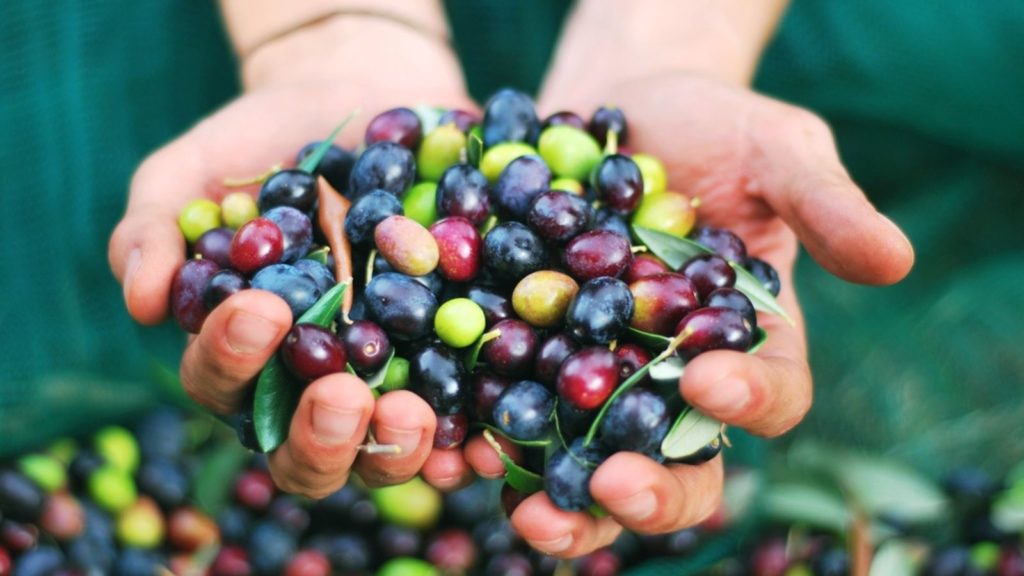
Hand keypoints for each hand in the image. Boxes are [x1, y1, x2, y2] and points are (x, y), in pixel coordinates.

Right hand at [108, 16, 479, 496]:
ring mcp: (388, 376)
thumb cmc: (262, 142)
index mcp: (247, 353)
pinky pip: (466, 417)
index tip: (261, 310)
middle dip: (320, 436)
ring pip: (383, 451)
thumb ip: (154, 230)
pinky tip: (482, 445)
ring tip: (411, 414)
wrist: (360, 93)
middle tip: (342, 393)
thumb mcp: (193, 170)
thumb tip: (144, 303)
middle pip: (307, 453)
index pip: (226, 386)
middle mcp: (315, 380)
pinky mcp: (453, 356)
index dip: (234, 362)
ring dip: (395, 448)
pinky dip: (472, 441)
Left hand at [476, 72, 913, 557]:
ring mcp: (604, 378)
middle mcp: (679, 379)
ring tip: (530, 514)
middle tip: (613, 486)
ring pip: (593, 464)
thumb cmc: (712, 124)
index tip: (705, 376)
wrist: (618, 104)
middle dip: (652, 489)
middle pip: (681, 463)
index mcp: (752, 343)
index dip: (747, 399)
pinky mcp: (535, 362)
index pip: (770, 395)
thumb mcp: (776, 148)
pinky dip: (497, 444)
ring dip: (566, 502)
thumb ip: (824, 203)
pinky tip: (466, 452)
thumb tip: (897, 261)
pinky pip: (519, 415)